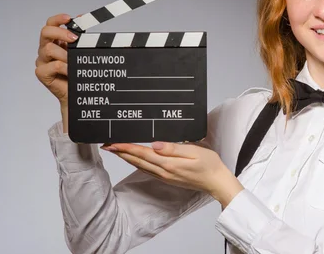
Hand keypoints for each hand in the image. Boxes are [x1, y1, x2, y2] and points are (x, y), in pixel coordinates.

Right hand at [34, 13, 80, 131]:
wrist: (77, 93)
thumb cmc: (79, 72)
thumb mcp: (80, 51)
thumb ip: (79, 37)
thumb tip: (82, 18)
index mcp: (54, 41)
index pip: (50, 25)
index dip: (58, 19)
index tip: (69, 18)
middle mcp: (45, 49)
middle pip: (45, 32)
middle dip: (61, 32)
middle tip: (74, 39)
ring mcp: (42, 61)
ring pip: (49, 48)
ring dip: (66, 54)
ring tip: (75, 62)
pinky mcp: (41, 73)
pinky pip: (53, 65)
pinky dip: (65, 67)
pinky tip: (71, 72)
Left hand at [101, 141, 243, 207]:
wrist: (217, 182)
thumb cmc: (209, 164)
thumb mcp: (194, 152)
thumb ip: (173, 148)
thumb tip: (155, 144)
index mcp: (169, 163)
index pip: (142, 153)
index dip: (126, 147)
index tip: (112, 142)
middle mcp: (164, 171)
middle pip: (137, 160)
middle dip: (121, 152)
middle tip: (106, 144)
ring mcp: (165, 176)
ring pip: (140, 166)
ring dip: (126, 158)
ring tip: (116, 150)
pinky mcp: (168, 177)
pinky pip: (147, 170)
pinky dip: (137, 163)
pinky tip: (134, 159)